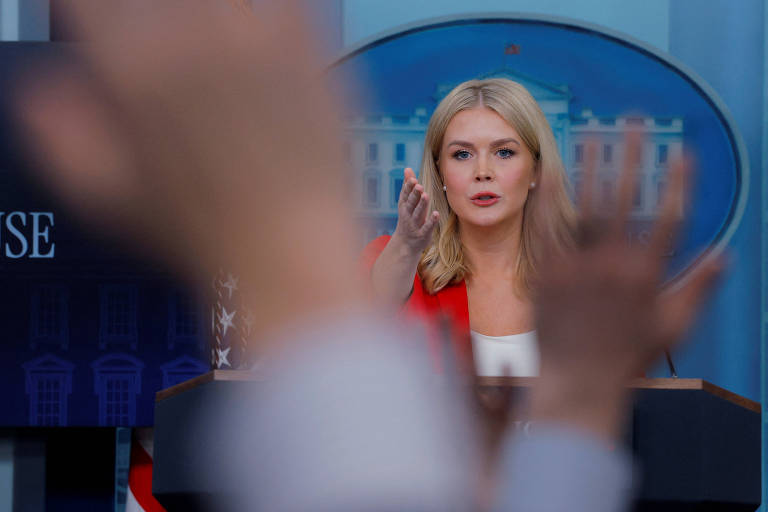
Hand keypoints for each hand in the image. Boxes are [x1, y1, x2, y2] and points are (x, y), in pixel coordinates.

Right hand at [13, 0, 362, 343]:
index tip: (97, 34)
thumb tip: (43, 94)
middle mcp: (192, 36)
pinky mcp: (307, 49)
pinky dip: (269, 11)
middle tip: (159, 57)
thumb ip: (60, 135)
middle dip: (147, 20)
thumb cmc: (201, 235)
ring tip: (208, 54)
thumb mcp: (108, 197)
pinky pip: (287, 0)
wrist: (288, 249)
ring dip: (204, 18)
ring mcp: (254, 37)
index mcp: (133, 64)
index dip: (89, 18)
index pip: (91, 2)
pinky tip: (255, 37)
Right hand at [392, 168, 438, 254]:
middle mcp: (408, 214)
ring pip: (418, 214)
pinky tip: (436, 214)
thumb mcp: (406, 203)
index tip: (412, 179)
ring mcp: (415, 225)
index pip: (405, 195)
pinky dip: (431, 221)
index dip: (408, 188)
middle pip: (411, 203)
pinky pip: (427, 227)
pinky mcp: (422, 234)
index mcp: (404, 206)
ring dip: (422, 205)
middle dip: (414, 195)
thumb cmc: (408, 218)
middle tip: (419, 186)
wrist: (405, 243)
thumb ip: (408, 186)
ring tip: (426, 195)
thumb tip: (407, 168)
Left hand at [531, 132, 724, 438]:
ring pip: (582, 206)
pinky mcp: (545, 273)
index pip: (669, 218)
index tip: (683, 152)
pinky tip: (551, 172)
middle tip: (634, 122)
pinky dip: (549, 200)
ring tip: (593, 133)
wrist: (576, 382)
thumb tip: (724, 255)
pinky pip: (547, 229)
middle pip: (623, 200)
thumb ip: (697, 288)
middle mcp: (611, 265)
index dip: (677, 183)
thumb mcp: (672, 327)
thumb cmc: (628, 357)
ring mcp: (575, 267)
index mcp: (646, 276)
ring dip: (589, 167)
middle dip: (631, 157)